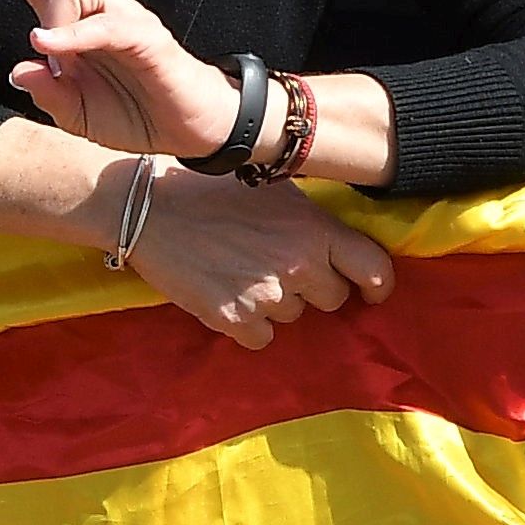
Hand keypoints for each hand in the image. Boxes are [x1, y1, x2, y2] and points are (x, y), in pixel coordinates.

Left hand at [0, 0, 243, 155]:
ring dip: (52, 16)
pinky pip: (99, 28)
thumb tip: (19, 69)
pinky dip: (70, 36)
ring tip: (54, 62)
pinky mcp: (142, 36)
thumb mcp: (76, 113)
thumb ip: (47, 92)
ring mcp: (118, 15)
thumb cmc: (134, 114)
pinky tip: (47, 44)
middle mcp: (93, 5)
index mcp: (69, 18)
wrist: (189, 128)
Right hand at [118, 172, 399, 348]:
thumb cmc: (208, 186)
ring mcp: (266, 296)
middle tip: (278, 265)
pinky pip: (260, 337)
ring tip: (241, 271)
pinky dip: (247, 323)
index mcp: (314, 229)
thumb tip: (335, 242)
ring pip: (293, 317)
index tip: (371, 291)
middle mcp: (298, 266)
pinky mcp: (233, 319)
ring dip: (276, 302)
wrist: (147, 204)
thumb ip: (309, 219)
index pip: (373, 269)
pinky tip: (226, 294)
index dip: (377, 284)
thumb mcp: (272, 188)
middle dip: (313, 287)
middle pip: (332, 298)